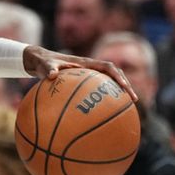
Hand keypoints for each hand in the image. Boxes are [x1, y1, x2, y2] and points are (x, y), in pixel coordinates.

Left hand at [22, 45, 137, 101]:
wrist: (40, 61)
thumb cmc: (43, 63)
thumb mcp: (45, 65)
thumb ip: (48, 69)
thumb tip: (51, 75)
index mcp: (85, 62)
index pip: (107, 67)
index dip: (118, 76)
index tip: (125, 88)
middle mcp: (90, 67)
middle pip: (114, 74)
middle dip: (125, 85)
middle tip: (133, 100)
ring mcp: (88, 74)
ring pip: (109, 81)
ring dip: (119, 92)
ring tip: (127, 108)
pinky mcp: (85, 81)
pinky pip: (99, 89)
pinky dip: (105, 99)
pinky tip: (106, 114)